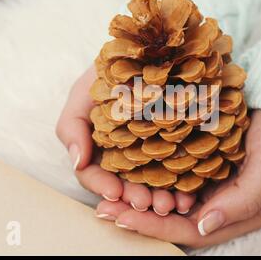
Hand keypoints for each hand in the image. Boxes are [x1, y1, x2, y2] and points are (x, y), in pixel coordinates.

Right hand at [56, 67, 195, 213]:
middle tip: (149, 204)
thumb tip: (77, 163)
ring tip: (172, 205)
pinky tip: (189, 196)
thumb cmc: (107, 74)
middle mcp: (123, 157)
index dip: (101, 186)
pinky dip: (182, 188)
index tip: (114, 191)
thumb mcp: (82, 94)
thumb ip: (71, 126)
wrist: (145, 53)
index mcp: (98, 149)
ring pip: (152, 186)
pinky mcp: (175, 149)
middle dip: (136, 198)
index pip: (94, 175)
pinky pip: (179, 173)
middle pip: (126, 186)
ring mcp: (150, 155)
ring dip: (159, 200)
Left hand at [95, 110, 260, 247]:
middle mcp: (217, 202)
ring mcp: (208, 182)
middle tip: (103, 207)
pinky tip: (127, 168)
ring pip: (168, 198)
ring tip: (107, 191)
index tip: (122, 217)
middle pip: (171, 218)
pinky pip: (171, 174)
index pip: (189, 230)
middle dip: (137, 216)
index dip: (154, 228)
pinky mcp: (202, 162)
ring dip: (138, 197)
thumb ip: (243, 200)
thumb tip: (204, 225)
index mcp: (234, 212)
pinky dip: (149, 175)